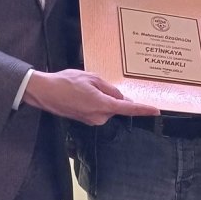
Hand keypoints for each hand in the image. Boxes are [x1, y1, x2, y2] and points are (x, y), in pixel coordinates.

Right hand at [23, 69, 158, 125]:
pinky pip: (98, 110)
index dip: (143, 109)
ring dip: (101, 98)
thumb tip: (121, 97)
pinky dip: (95, 102)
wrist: (44, 92)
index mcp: (102, 105)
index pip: (128, 108)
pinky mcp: (85, 120)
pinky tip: (81, 95)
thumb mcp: (92, 79)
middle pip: (116, 106)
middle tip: (94, 84)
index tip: (156, 111)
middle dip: (111, 95)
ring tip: (83, 89)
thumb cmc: (66, 82)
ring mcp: (91, 120)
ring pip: (107, 108)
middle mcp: (99, 117)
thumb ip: (109, 89)